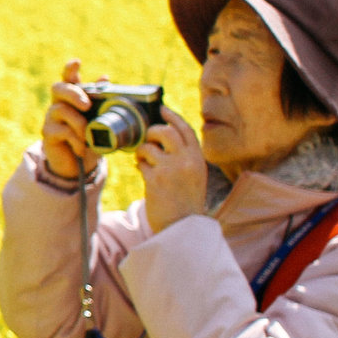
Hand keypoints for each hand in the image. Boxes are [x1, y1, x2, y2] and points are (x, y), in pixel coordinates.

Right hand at [40, 59, 99, 182]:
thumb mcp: (99, 119)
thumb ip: (101, 100)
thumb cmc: (90, 138)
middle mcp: (59, 103)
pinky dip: (76, 140)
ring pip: (61, 110)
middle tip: (87, 105)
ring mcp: (51, 118)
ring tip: (88, 137)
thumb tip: (105, 77)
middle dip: (73, 93)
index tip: (77, 62)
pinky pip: (62, 131)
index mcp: (72, 97)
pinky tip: (82, 148)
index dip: (70, 69)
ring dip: (79, 123)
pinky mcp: (48, 133)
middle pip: (58, 88)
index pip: (68, 78)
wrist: (79, 165)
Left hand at [138, 108, 208, 232]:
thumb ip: (185, 158)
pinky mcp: (155, 180)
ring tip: (144, 160)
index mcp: (198, 160)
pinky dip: (139, 165)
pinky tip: (143, 172)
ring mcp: (171, 170)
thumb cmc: (186, 202)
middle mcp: (187, 162)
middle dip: (152, 132)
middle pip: (165, 132)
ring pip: (148, 146)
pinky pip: (141, 163)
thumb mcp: (195, 177)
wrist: (182, 228)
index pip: (185, 130)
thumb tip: (165, 136)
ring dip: (142, 151)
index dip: (172, 117)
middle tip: (148, 140)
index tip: (162, 109)